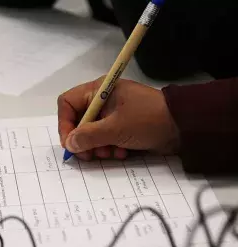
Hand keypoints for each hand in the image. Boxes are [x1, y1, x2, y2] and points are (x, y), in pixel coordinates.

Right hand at [57, 77, 179, 160]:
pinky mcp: (121, 126)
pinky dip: (110, 147)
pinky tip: (121, 152)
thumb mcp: (115, 129)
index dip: (64, 124)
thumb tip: (68, 144)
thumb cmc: (147, 120)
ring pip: (91, 133)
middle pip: (79, 121)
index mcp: (99, 90)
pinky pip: (106, 138)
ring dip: (98, 147)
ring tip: (110, 153)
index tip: (70, 144)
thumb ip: (88, 136)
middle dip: (83, 140)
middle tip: (90, 155)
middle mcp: (103, 100)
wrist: (182, 127)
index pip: (67, 103)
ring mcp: (112, 114)